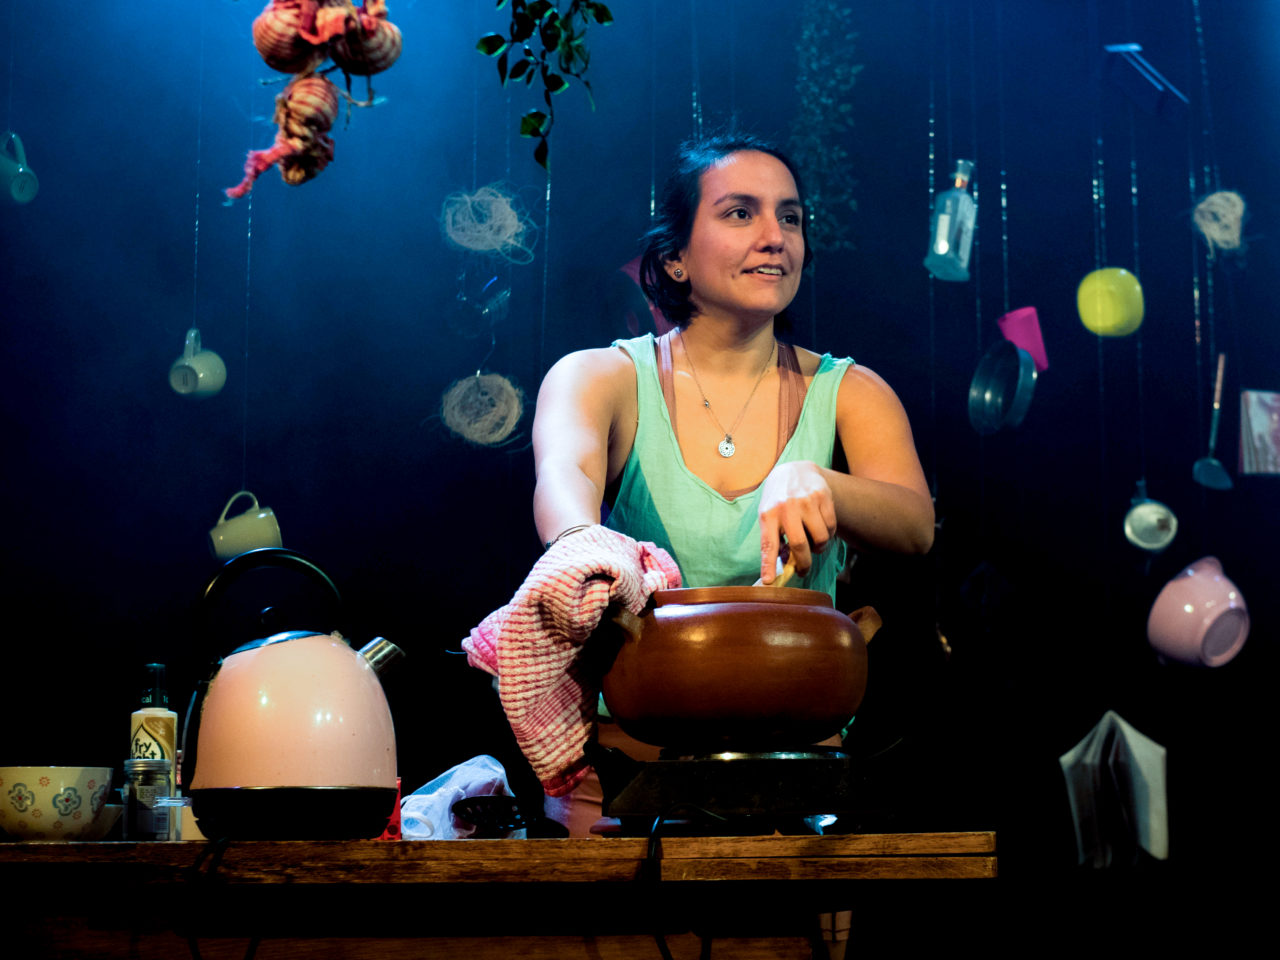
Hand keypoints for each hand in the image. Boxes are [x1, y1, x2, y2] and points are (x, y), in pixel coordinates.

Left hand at [757, 460, 836, 582]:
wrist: (795, 470)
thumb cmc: (778, 500)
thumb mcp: (768, 514)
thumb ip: (774, 537)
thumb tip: (782, 566)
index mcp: (768, 513)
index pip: (768, 544)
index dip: (769, 564)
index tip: (768, 581)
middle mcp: (787, 506)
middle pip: (799, 545)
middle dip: (803, 564)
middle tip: (803, 570)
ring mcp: (807, 501)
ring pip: (821, 538)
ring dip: (819, 547)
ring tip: (813, 542)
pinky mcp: (823, 496)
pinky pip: (831, 526)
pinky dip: (829, 533)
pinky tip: (820, 527)